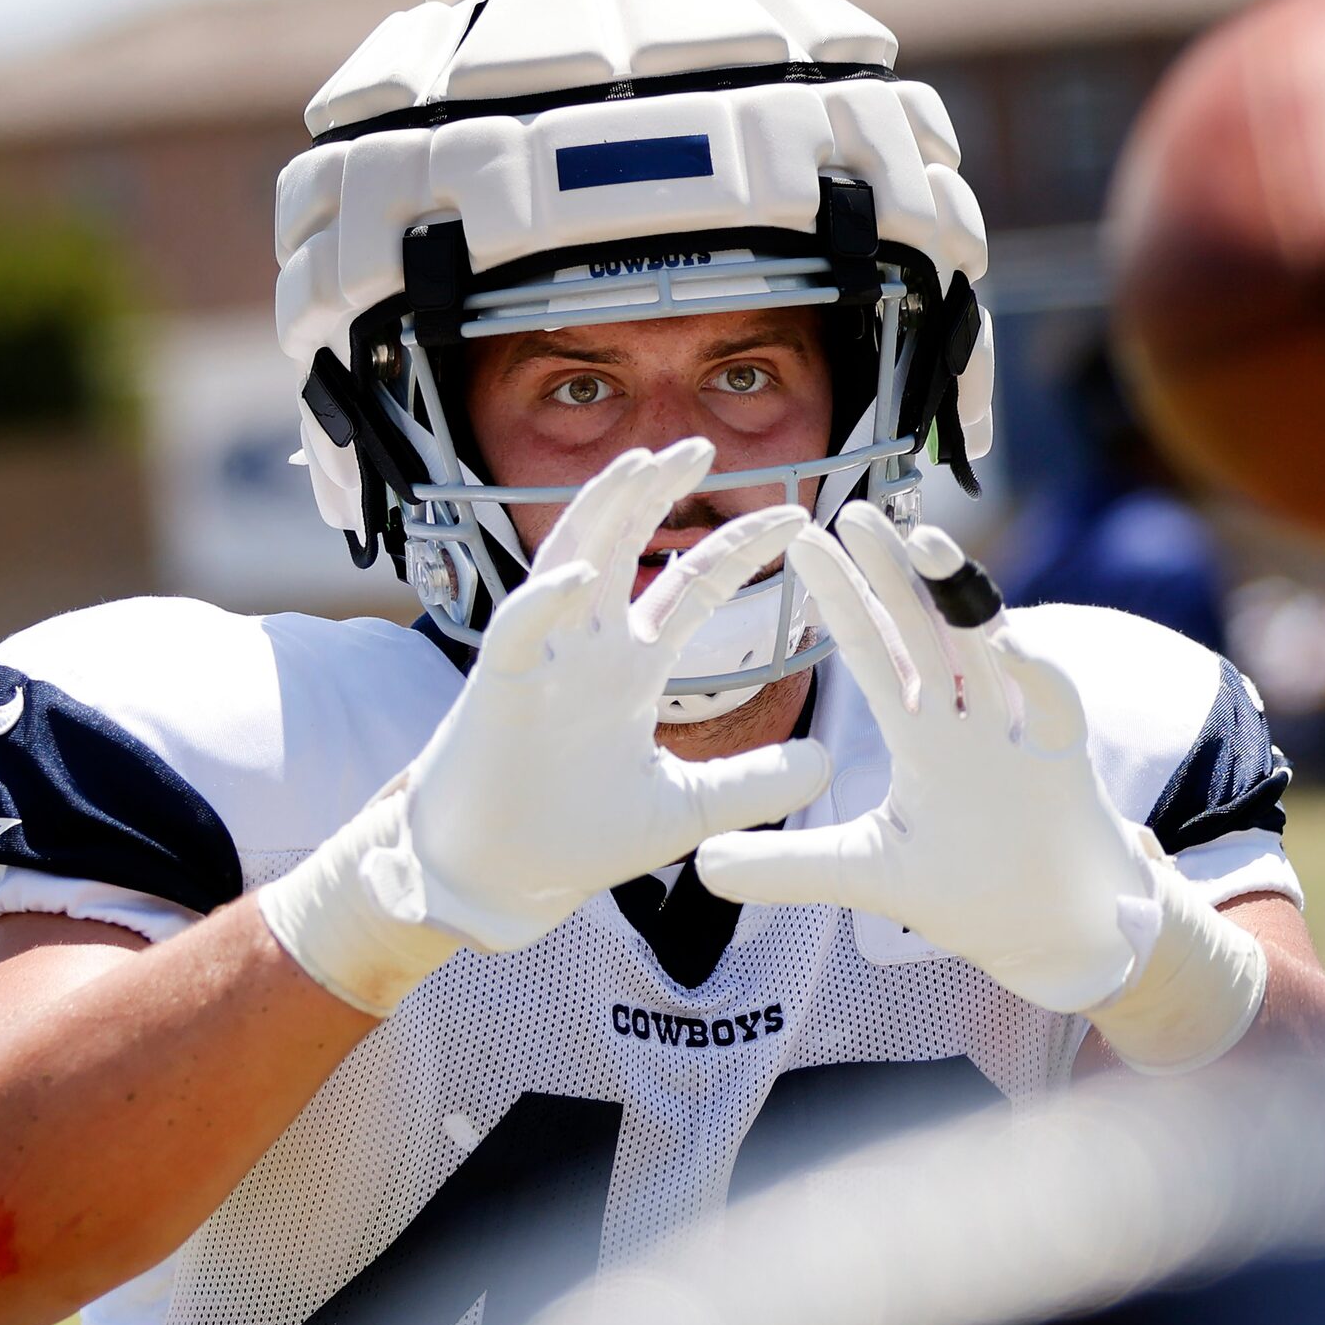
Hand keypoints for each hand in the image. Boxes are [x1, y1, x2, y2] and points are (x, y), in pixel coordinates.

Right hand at [261, 438, 830, 1011]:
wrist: (502, 880)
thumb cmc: (576, 838)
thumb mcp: (686, 810)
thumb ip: (753, 784)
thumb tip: (825, 762)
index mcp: (630, 668)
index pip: (691, 587)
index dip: (738, 548)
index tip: (795, 515)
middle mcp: (587, 648)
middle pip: (625, 546)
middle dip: (658, 493)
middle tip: (702, 444)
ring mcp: (541, 661)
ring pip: (567, 560)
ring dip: (601, 511)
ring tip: (642, 465)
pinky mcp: (498, 688)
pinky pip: (519, 630)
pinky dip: (547, 602)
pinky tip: (582, 578)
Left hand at [696, 503, 1158, 1011]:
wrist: (1057, 936)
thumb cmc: (972, 896)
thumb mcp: (865, 875)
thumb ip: (788, 865)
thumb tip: (702, 865)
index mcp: (923, 735)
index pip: (875, 652)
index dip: (842, 599)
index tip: (804, 544)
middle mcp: (970, 718)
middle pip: (927, 628)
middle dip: (893, 570)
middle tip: (852, 510)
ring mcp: (1021, 732)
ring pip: (987, 645)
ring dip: (958, 593)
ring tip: (923, 540)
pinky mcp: (1068, 757)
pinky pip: (1051, 699)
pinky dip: (1030, 667)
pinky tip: (1001, 638)